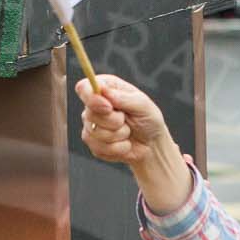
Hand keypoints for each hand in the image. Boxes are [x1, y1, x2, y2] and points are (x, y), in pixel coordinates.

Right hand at [75, 74, 192, 213]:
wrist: (154, 149)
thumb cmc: (151, 123)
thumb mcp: (145, 107)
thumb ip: (126, 99)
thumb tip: (107, 94)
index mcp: (107, 89)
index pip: (85, 87)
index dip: (92, 97)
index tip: (108, 106)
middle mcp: (96, 107)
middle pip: (88, 113)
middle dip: (112, 123)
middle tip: (127, 124)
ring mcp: (92, 127)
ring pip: (92, 134)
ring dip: (116, 139)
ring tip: (130, 137)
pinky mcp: (94, 146)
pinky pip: (97, 150)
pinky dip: (115, 152)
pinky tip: (126, 149)